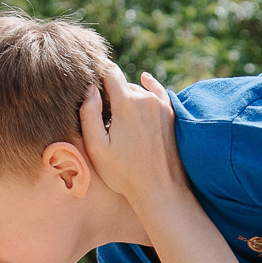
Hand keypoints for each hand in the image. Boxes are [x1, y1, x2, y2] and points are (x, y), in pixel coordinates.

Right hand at [78, 61, 186, 211]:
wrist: (161, 189)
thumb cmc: (125, 173)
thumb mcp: (97, 147)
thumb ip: (89, 114)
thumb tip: (90, 89)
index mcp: (127, 103)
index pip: (110, 73)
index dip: (98, 75)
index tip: (89, 81)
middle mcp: (146, 99)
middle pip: (123, 85)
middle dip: (112, 94)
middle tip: (104, 116)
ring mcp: (162, 106)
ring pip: (139, 91)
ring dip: (129, 98)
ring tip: (120, 119)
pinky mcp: (172, 116)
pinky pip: (159, 92)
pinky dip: (150, 86)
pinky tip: (145, 79)